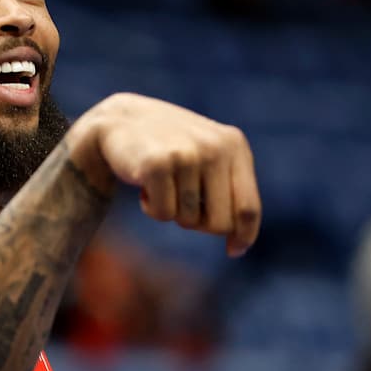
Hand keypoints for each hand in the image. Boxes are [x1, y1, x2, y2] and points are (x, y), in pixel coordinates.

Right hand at [67, 93, 261, 257]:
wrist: (121, 120)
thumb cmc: (170, 149)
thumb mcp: (208, 159)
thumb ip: (229, 193)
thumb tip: (238, 247)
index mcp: (234, 145)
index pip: (248, 207)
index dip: (244, 236)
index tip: (234, 251)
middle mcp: (215, 148)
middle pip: (220, 224)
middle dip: (200, 223)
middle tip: (182, 200)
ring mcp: (187, 155)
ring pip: (189, 221)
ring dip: (172, 211)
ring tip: (162, 184)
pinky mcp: (157, 164)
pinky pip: (163, 215)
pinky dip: (151, 208)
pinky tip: (145, 184)